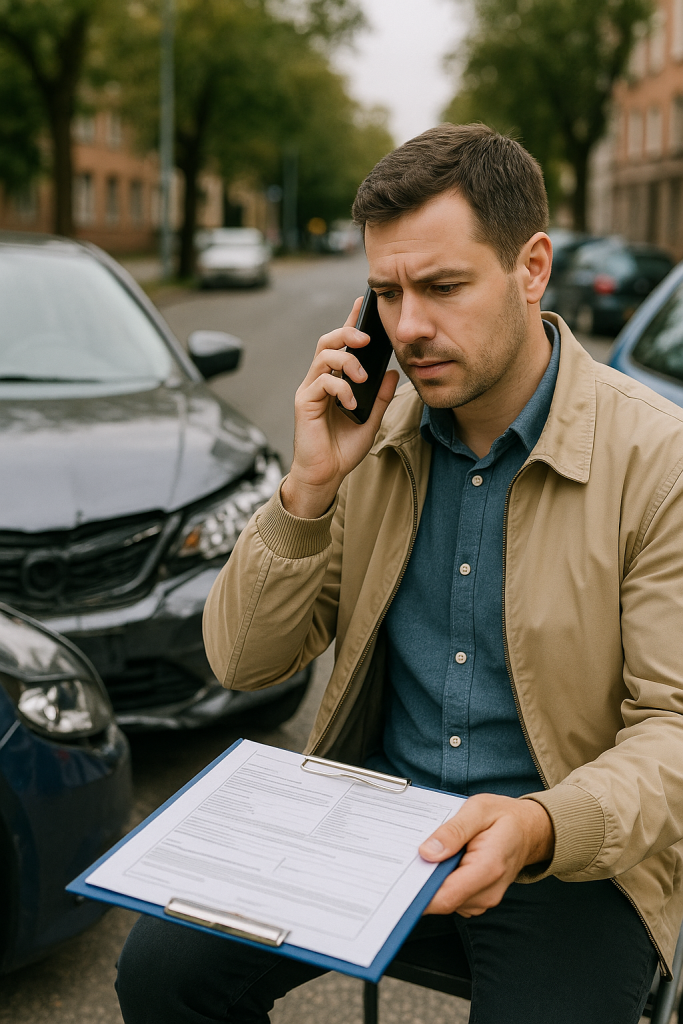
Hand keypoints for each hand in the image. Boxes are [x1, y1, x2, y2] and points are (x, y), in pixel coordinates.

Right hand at [281, 296, 398, 518]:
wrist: (325, 475)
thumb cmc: (343, 449)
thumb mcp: (372, 420)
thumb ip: (382, 397)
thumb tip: (394, 372)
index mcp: (336, 381)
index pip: (343, 344)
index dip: (351, 321)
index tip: (362, 301)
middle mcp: (320, 380)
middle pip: (328, 340)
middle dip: (347, 331)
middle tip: (366, 338)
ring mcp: (310, 389)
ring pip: (324, 355)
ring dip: (347, 360)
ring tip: (362, 376)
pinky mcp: (304, 402)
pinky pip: (322, 382)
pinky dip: (341, 388)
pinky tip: (352, 404)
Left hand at [419, 794, 553, 917]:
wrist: (529, 830)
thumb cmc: (504, 817)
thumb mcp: (478, 809)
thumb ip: (454, 830)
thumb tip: (427, 852)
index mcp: (488, 868)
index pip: (445, 896)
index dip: (418, 893)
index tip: (397, 881)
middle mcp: (487, 891)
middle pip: (441, 900)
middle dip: (421, 881)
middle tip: (408, 856)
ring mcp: (484, 899)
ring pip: (445, 899)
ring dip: (432, 880)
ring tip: (433, 851)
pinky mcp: (478, 899)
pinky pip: (452, 896)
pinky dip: (442, 881)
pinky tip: (443, 860)